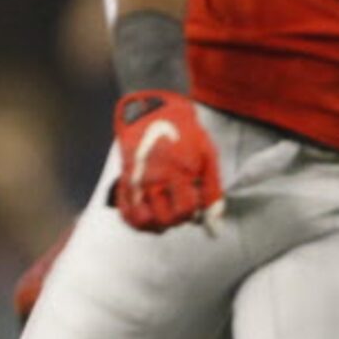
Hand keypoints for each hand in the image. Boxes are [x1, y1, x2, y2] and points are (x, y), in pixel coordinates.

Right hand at [111, 91, 221, 231]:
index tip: (196, 204)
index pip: (186, 210)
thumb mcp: (207, 157)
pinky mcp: (124, 182)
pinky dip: (137, 221)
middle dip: (177, 220)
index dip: (195, 214)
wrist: (152, 114)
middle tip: (182, 209)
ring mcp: (135, 182)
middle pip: (165, 220)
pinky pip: (126, 213)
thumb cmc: (183, 134)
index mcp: (177, 171)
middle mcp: (153, 179)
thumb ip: (212, 191)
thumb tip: (214, 224)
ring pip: (143, 221)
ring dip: (157, 224)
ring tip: (167, 215)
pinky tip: (150, 216)